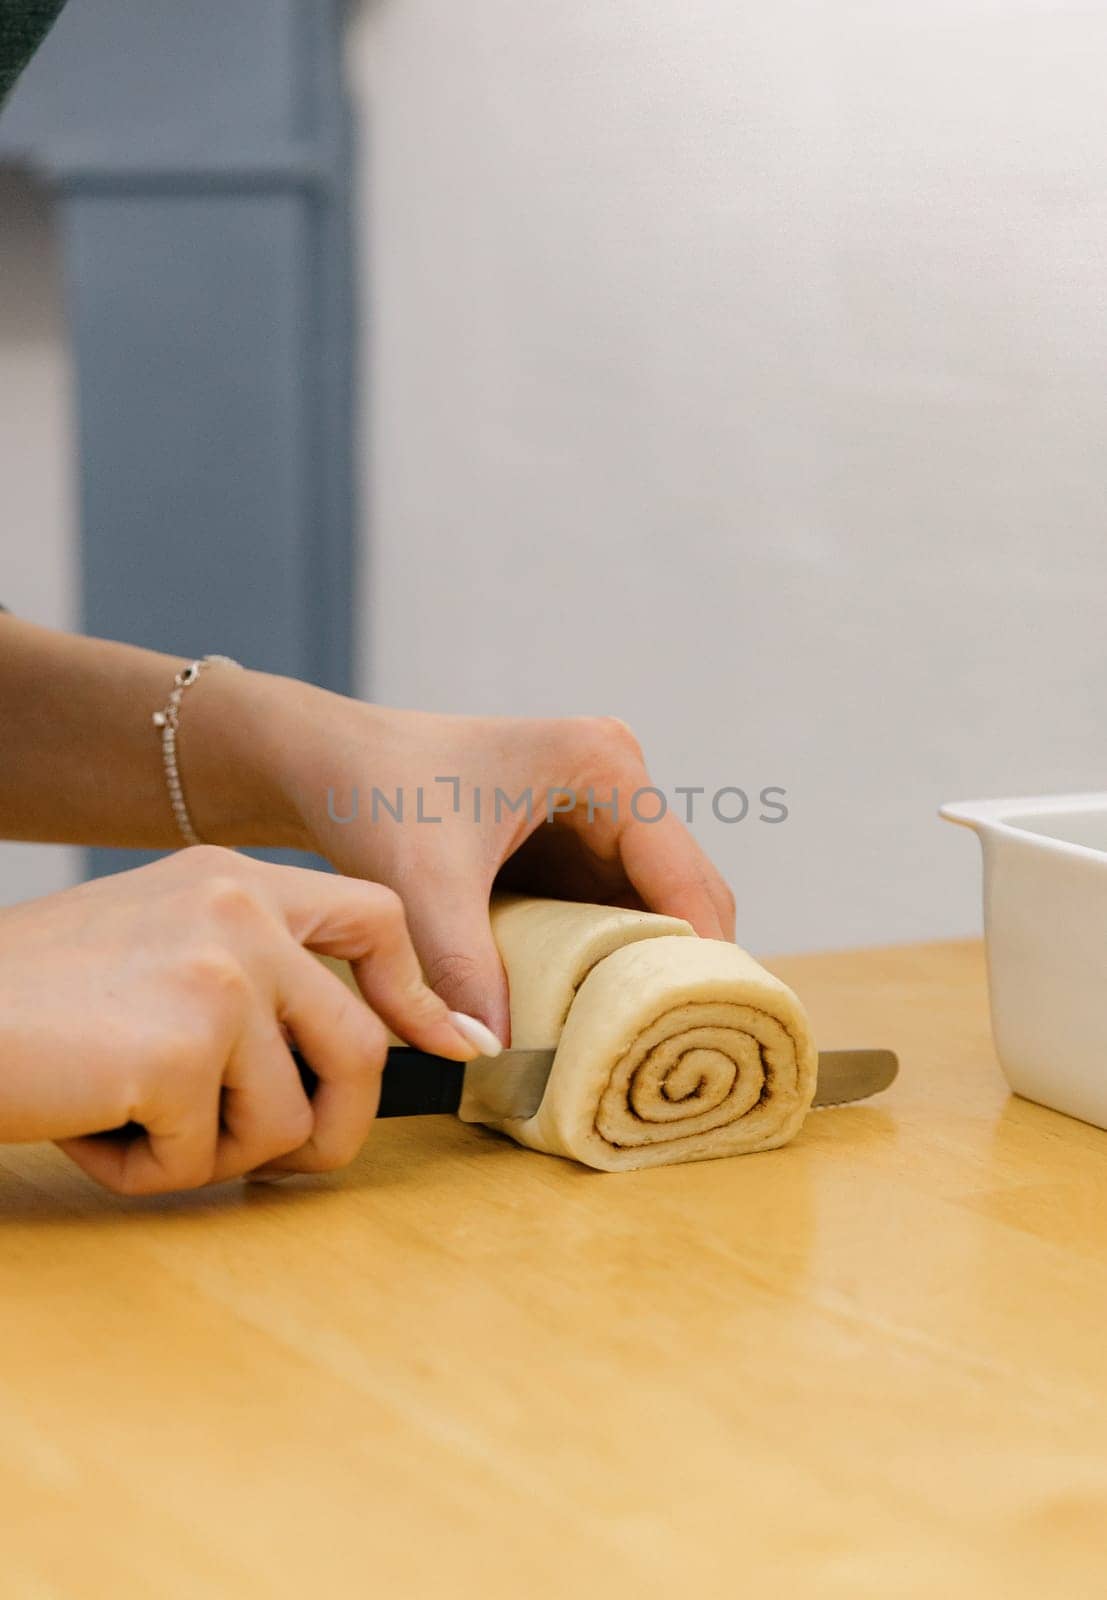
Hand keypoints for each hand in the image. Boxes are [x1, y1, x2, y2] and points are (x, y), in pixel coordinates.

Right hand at [0, 848, 480, 1194]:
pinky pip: (202, 1161)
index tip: (450, 1046)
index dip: (415, 994)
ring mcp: (216, 978)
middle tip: (288, 1164)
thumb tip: (354, 1053)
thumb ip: (248, 975)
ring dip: (212, 1155)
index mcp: (233, 879)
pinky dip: (143, 1173)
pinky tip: (85, 1129)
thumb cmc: (30, 1001)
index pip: (375, 918)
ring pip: (286, 1121)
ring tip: (128, 1123)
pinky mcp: (178, 1051)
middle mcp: (239, 911)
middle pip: (361, 1045)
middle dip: (336, 1128)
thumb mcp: (152, 946)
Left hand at [216, 680, 735, 1042]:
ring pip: (650, 907)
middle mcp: (618, 781)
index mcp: (606, 767)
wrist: (326, 762)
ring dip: (643, 969)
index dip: (696, 960)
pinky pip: (610, 908)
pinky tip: (594, 1013)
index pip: (685, 878)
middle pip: (682, 894)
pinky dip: (607, 958)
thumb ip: (463, 969)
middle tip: (670, 1054)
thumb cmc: (375, 792)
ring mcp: (599, 810)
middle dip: (676, 970)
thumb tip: (496, 1056)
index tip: (695, 1035)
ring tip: (638, 1044)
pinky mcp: (572, 839)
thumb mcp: (425, 884)